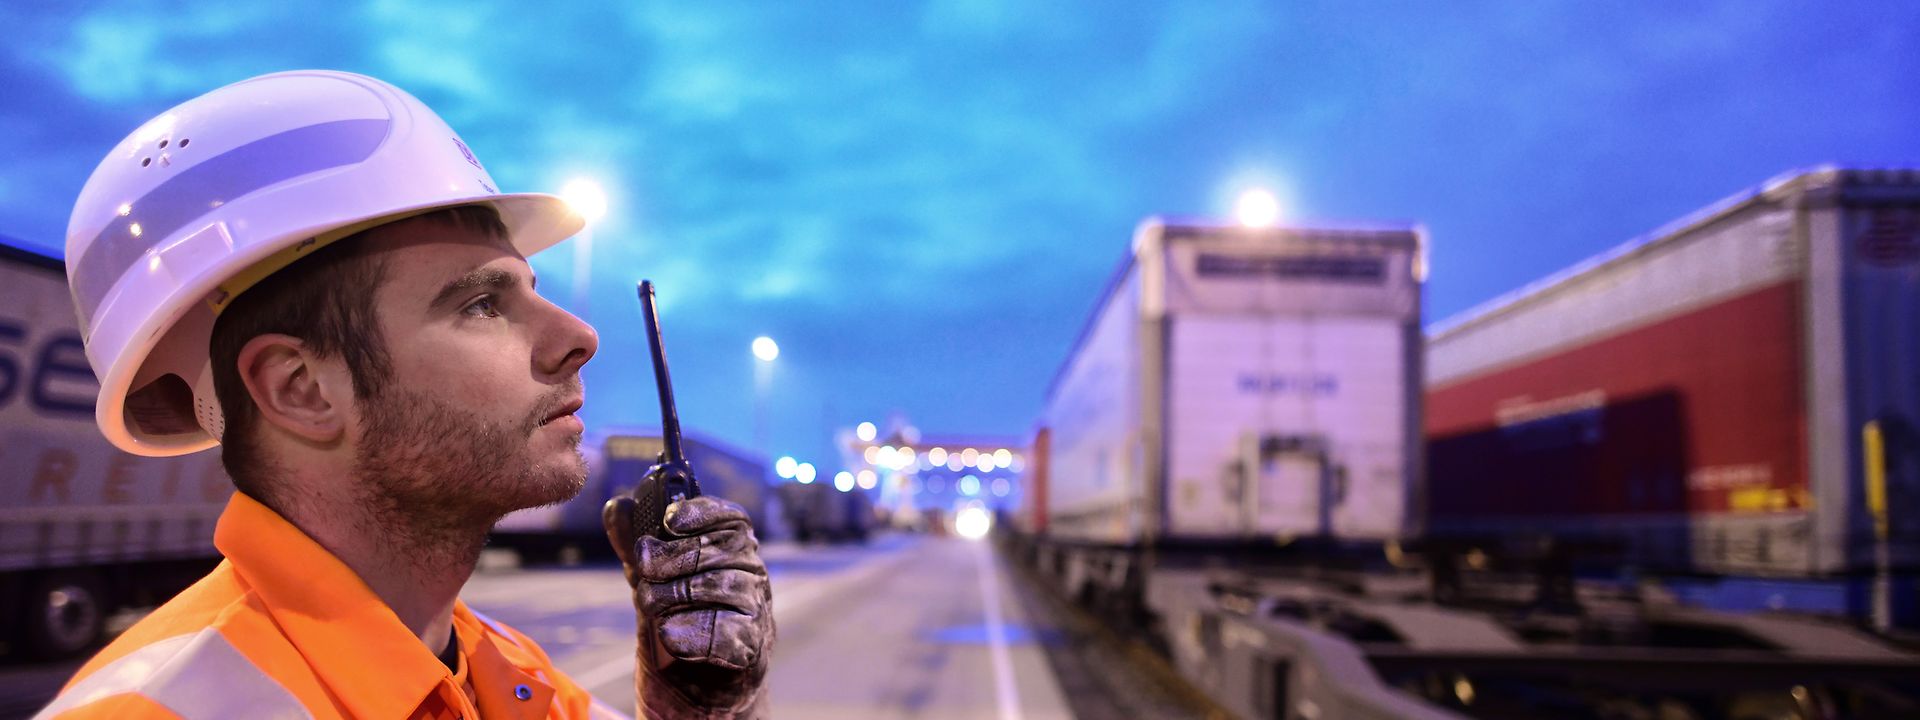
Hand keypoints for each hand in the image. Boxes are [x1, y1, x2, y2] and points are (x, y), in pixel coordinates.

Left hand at [604, 493, 773, 718]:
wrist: (694, 692)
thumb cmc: (679, 627)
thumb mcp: (650, 583)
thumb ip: (636, 547)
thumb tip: (617, 507)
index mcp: (733, 554)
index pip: (732, 519)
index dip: (703, 512)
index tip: (669, 519)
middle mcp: (752, 578)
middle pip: (725, 548)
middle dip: (676, 555)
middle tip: (643, 567)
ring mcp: (756, 613)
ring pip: (725, 586)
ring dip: (677, 593)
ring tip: (650, 605)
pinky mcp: (751, 651)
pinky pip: (727, 633)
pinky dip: (692, 632)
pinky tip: (669, 634)